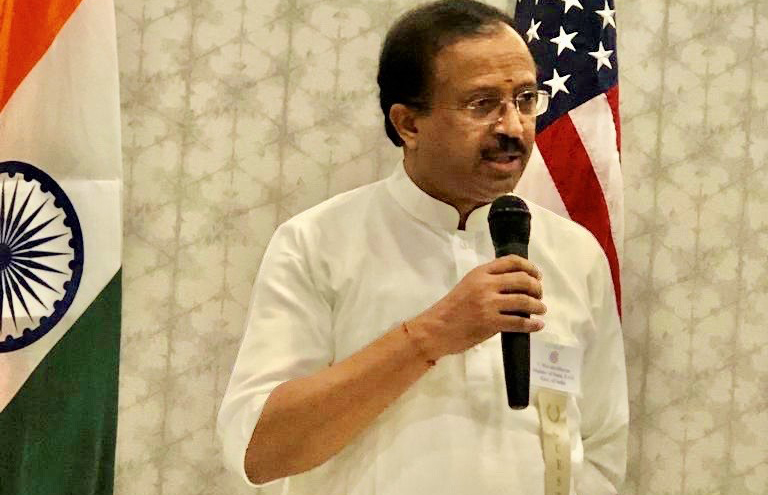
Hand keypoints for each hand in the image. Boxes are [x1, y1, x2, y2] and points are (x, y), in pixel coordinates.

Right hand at [406, 254, 545, 360]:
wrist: (436, 328)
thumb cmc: (451, 308)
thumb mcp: (468, 285)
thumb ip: (488, 281)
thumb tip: (516, 284)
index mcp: (480, 272)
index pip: (512, 262)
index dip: (530, 267)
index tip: (536, 275)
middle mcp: (486, 284)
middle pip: (522, 280)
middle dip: (537, 288)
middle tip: (539, 295)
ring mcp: (489, 304)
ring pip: (524, 301)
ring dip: (538, 306)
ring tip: (541, 310)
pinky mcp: (491, 323)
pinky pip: (519, 322)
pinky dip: (532, 324)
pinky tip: (537, 325)